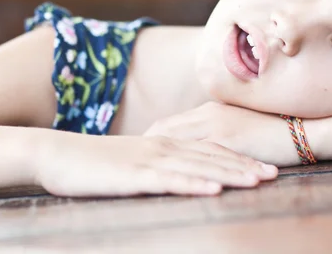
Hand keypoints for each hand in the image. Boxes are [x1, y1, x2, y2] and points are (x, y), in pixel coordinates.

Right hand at [34, 131, 277, 196]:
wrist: (57, 154)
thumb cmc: (94, 162)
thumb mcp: (132, 161)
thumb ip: (156, 164)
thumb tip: (176, 173)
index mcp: (164, 143)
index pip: (210, 150)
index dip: (238, 159)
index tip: (263, 167)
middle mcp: (163, 147)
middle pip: (211, 156)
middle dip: (244, 165)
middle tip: (274, 173)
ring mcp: (149, 159)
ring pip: (198, 165)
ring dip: (230, 172)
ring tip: (257, 181)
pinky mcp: (134, 175)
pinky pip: (170, 179)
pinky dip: (195, 183)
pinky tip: (214, 188)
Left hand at [144, 102, 301, 166]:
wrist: (305, 129)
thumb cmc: (276, 131)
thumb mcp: (242, 128)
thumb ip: (220, 134)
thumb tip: (201, 150)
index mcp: (210, 109)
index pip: (170, 124)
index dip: (151, 139)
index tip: (136, 153)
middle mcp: (209, 113)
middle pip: (165, 130)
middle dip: (145, 147)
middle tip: (127, 162)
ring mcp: (217, 124)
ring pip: (175, 140)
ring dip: (156, 155)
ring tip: (138, 170)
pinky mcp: (228, 138)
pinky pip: (195, 152)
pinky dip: (178, 163)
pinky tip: (165, 176)